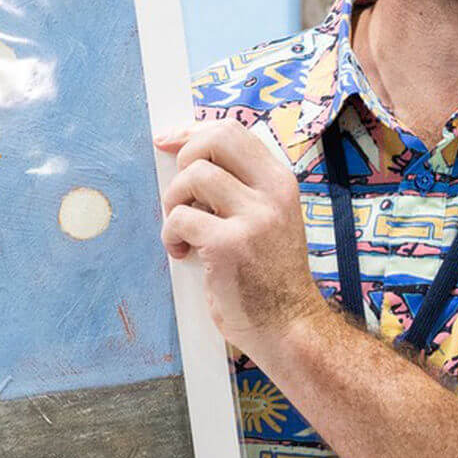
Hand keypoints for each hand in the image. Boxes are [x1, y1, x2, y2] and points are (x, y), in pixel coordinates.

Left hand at [156, 121, 331, 353]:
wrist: (289, 326)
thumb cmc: (269, 276)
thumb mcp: (268, 218)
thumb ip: (239, 188)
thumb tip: (186, 160)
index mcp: (279, 181)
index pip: (232, 131)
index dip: (192, 132)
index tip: (168, 142)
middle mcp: (271, 193)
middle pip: (214, 139)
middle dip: (184, 156)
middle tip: (181, 192)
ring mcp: (253, 217)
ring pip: (192, 176)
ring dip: (173, 201)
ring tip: (183, 229)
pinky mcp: (228, 245)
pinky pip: (179, 218)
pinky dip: (170, 235)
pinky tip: (183, 252)